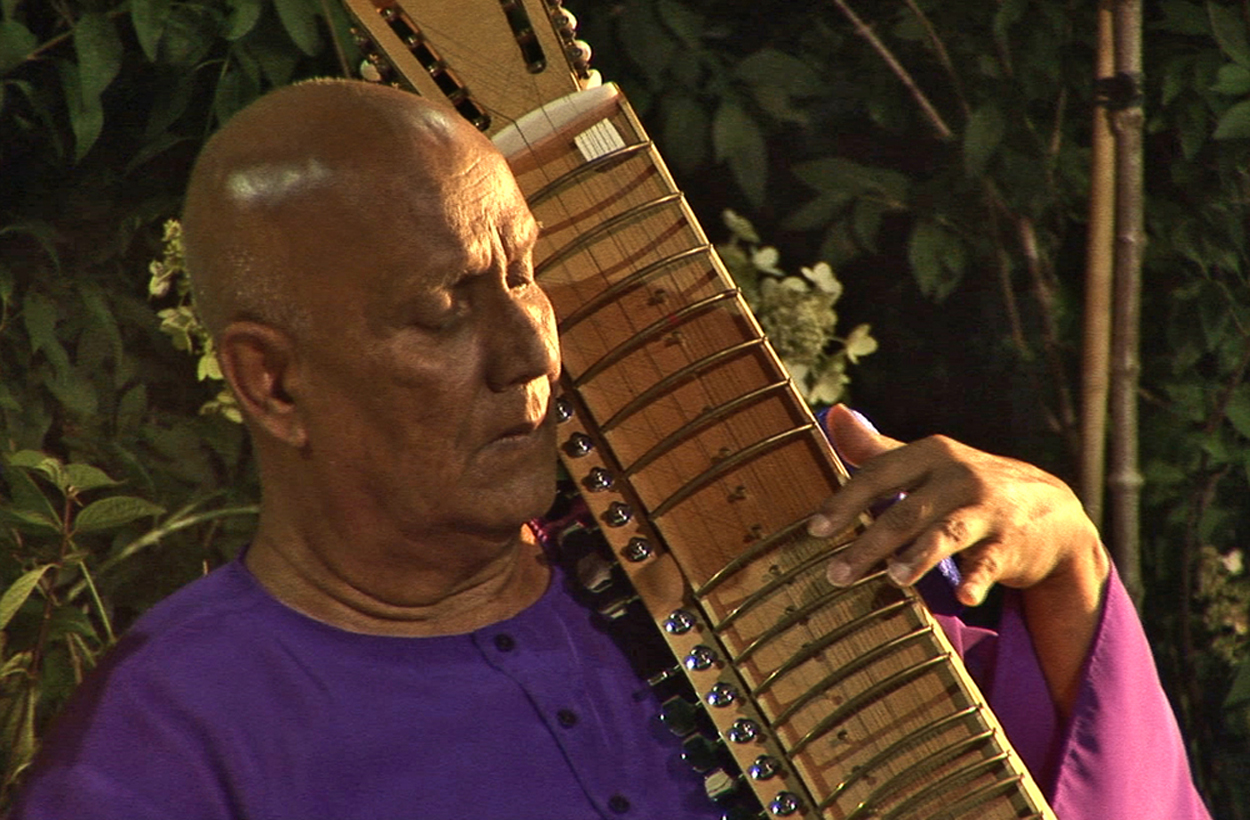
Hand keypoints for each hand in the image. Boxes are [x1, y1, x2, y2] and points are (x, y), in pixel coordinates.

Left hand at [807, 405, 1108, 712]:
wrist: (1050, 509)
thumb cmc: (966, 486)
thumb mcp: (927, 462)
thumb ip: (878, 448)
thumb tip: (833, 414)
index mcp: (931, 454)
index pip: (878, 474)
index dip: (845, 502)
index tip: (815, 531)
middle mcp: (958, 476)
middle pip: (905, 511)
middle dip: (868, 544)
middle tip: (835, 575)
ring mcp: (988, 509)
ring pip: (946, 533)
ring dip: (918, 556)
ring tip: (892, 578)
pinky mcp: (1012, 542)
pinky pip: (991, 562)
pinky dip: (979, 579)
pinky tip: (965, 598)